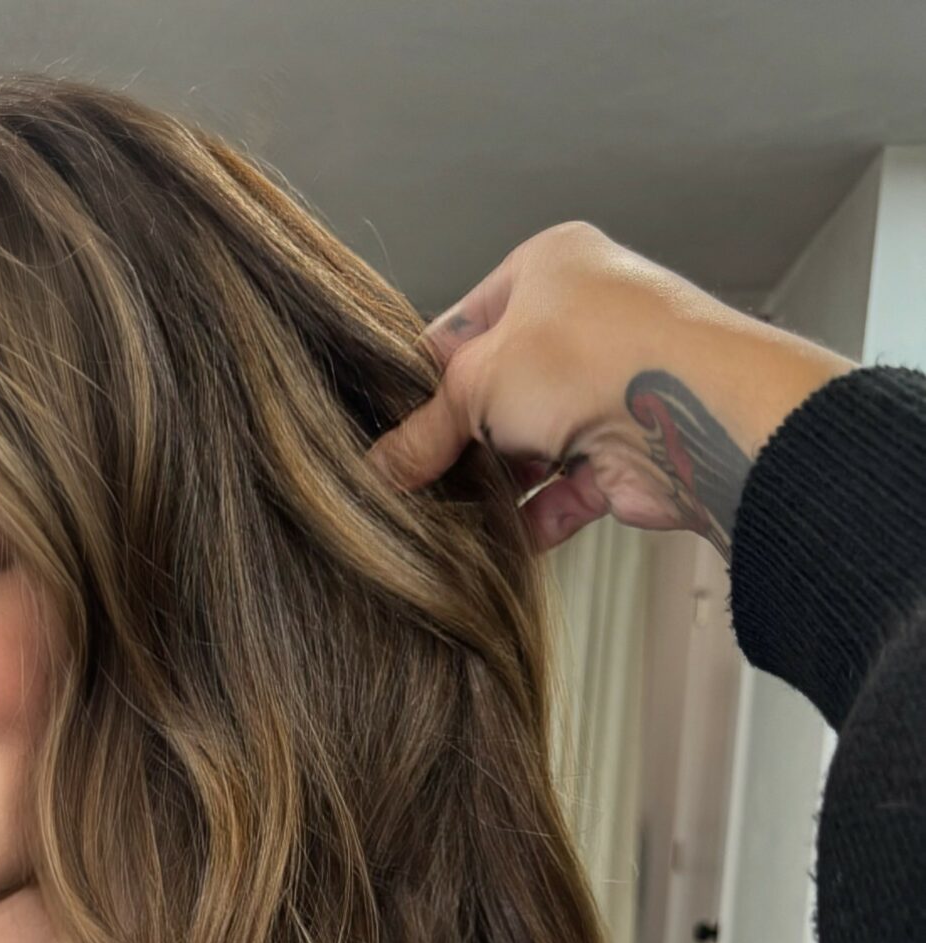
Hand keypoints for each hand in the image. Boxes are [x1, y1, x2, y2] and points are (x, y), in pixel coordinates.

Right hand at [366, 220, 854, 560]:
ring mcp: (608, 388)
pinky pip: (566, 489)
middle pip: (495, 392)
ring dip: (495, 485)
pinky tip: (499, 544)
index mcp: (547, 268)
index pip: (462, 326)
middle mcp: (582, 321)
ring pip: (530, 444)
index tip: (389, 432)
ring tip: (448, 520)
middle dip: (460, 441)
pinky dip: (534, 516)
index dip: (422, 381)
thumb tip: (379, 470)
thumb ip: (425, 430)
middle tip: (414, 482)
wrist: (695, 413)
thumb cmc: (590, 358)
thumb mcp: (479, 383)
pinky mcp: (627, 451)